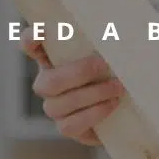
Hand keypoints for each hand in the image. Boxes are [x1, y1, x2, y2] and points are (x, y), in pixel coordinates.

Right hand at [21, 26, 125, 145]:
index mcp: (53, 58)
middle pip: (47, 82)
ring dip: (93, 94)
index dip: (31, 40)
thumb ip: (107, 41)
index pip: (31, 47)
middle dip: (80, 73)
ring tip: (117, 88)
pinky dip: (93, 114)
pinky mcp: (66, 127)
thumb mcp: (109, 54)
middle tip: (105, 65)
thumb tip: (120, 32)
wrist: (127, 107)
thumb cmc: (114, 71)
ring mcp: (54, 107)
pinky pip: (69, 125)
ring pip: (59, 105)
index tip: (41, 32)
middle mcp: (48, 83)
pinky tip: (112, 104)